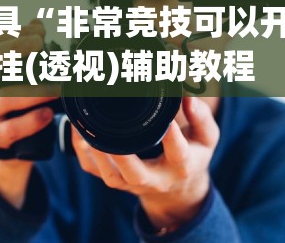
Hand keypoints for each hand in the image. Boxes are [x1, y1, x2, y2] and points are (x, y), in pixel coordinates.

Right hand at [0, 19, 58, 208]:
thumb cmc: (8, 102)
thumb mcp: (10, 77)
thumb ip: (23, 52)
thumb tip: (37, 22)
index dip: (15, 33)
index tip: (39, 30)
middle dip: (14, 48)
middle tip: (40, 44)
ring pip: (6, 97)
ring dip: (35, 91)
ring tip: (58, 88)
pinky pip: (11, 128)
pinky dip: (31, 120)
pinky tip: (48, 113)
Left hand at [72, 97, 219, 230]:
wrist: (176, 189)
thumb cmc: (192, 155)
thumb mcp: (206, 138)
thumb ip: (200, 117)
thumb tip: (188, 96)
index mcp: (181, 166)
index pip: (177, 152)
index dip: (172, 137)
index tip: (167, 119)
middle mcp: (155, 179)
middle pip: (136, 173)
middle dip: (123, 156)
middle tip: (111, 131)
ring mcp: (131, 183)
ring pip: (110, 174)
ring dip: (97, 153)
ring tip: (87, 126)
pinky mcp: (114, 180)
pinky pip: (93, 168)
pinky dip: (83, 150)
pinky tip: (78, 129)